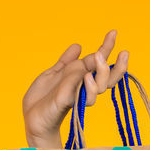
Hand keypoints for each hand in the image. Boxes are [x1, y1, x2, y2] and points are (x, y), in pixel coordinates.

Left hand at [22, 30, 128, 148]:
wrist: (31, 116)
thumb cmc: (42, 98)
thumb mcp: (53, 73)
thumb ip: (66, 61)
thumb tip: (78, 46)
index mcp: (80, 75)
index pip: (99, 61)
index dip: (107, 47)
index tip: (114, 32)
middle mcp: (83, 85)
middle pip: (108, 77)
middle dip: (117, 66)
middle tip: (118, 52)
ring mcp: (77, 94)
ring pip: (101, 86)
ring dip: (103, 72)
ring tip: (98, 57)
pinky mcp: (68, 103)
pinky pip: (86, 97)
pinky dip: (89, 87)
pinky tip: (86, 77)